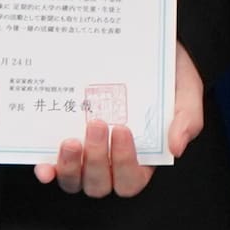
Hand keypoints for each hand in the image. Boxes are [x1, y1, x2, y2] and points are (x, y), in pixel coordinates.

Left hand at [38, 45, 207, 196]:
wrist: (145, 45)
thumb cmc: (168, 74)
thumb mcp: (186, 92)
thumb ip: (187, 119)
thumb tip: (175, 147)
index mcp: (142, 158)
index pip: (131, 179)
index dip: (124, 163)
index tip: (123, 129)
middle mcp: (111, 162)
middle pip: (99, 184)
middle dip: (96, 160)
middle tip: (97, 124)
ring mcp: (85, 155)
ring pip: (74, 181)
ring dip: (70, 167)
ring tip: (70, 141)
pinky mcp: (64, 141)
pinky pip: (53, 168)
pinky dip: (48, 170)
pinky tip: (43, 164)